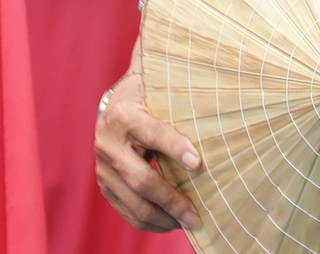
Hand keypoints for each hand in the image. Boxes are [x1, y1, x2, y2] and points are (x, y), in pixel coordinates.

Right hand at [96, 70, 201, 231]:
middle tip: (195, 215)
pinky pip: (127, 211)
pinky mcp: (105, 185)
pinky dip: (150, 222)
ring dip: (163, 217)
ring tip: (187, 222)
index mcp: (124, 116)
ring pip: (133, 202)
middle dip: (171, 200)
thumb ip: (179, 110)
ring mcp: (103, 168)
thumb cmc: (147, 101)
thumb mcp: (160, 97)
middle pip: (141, 180)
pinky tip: (170, 222)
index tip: (198, 163)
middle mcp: (108, 143)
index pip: (153, 134)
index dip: (175, 148)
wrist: (115, 107)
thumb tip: (216, 128)